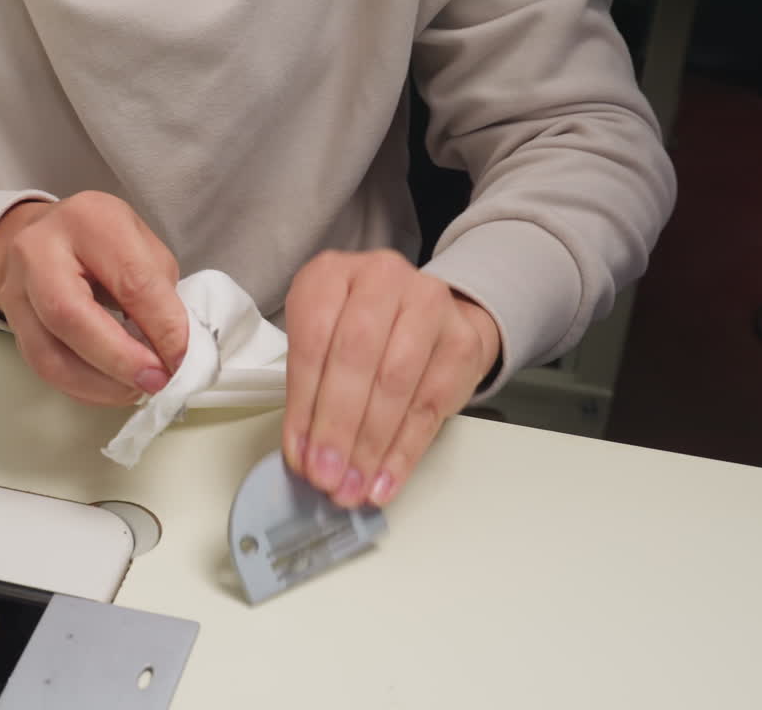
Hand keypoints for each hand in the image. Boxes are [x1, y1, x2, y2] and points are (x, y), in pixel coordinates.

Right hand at [0, 191, 188, 405]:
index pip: (129, 280)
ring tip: (137, 390)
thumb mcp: (142, 249)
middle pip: (70, 315)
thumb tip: (174, 352)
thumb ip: (159, 296)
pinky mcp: (13, 324)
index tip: (183, 359)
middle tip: (156, 381)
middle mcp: (39, 250)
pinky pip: (44, 368)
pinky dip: (84, 388)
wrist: (46, 237)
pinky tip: (112, 388)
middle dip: (120, 359)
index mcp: (88, 220)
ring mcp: (16, 289)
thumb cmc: (101, 241)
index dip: (162, 327)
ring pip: (50, 354)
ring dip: (101, 385)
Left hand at [282, 250, 500, 506]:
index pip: (312, 339)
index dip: (304, 403)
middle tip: (326, 476)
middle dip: (338, 426)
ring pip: (396, 382)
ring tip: (353, 487)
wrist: (429, 317)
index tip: (299, 454)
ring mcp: (428, 303)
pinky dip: (404, 451)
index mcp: (330, 275)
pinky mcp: (462, 340)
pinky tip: (385, 481)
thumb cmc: (361, 335)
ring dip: (371, 445)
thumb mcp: (321, 343)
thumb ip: (308, 390)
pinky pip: (431, 405)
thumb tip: (305, 456)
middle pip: (356, 358)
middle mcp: (380, 279)